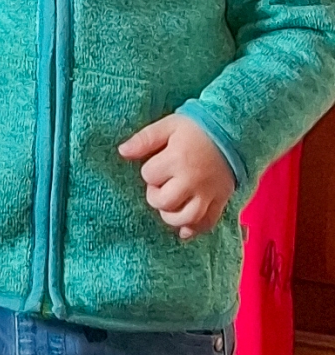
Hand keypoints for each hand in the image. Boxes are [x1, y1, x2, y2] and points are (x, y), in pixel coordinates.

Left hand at [120, 113, 236, 239]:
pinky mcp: (220, 200)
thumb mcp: (169, 126)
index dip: (150, 172)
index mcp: (177, 159)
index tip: (158, 164)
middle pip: (164, 202)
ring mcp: (208, 193)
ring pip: (185, 218)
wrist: (233, 132)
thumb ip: (144, 139)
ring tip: (170, 205)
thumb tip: (122, 152)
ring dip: (171, 217)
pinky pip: (207, 223)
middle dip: (156, 196)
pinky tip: (184, 228)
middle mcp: (193, 180)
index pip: (149, 176)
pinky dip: (194, 229)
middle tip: (162, 185)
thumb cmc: (197, 128)